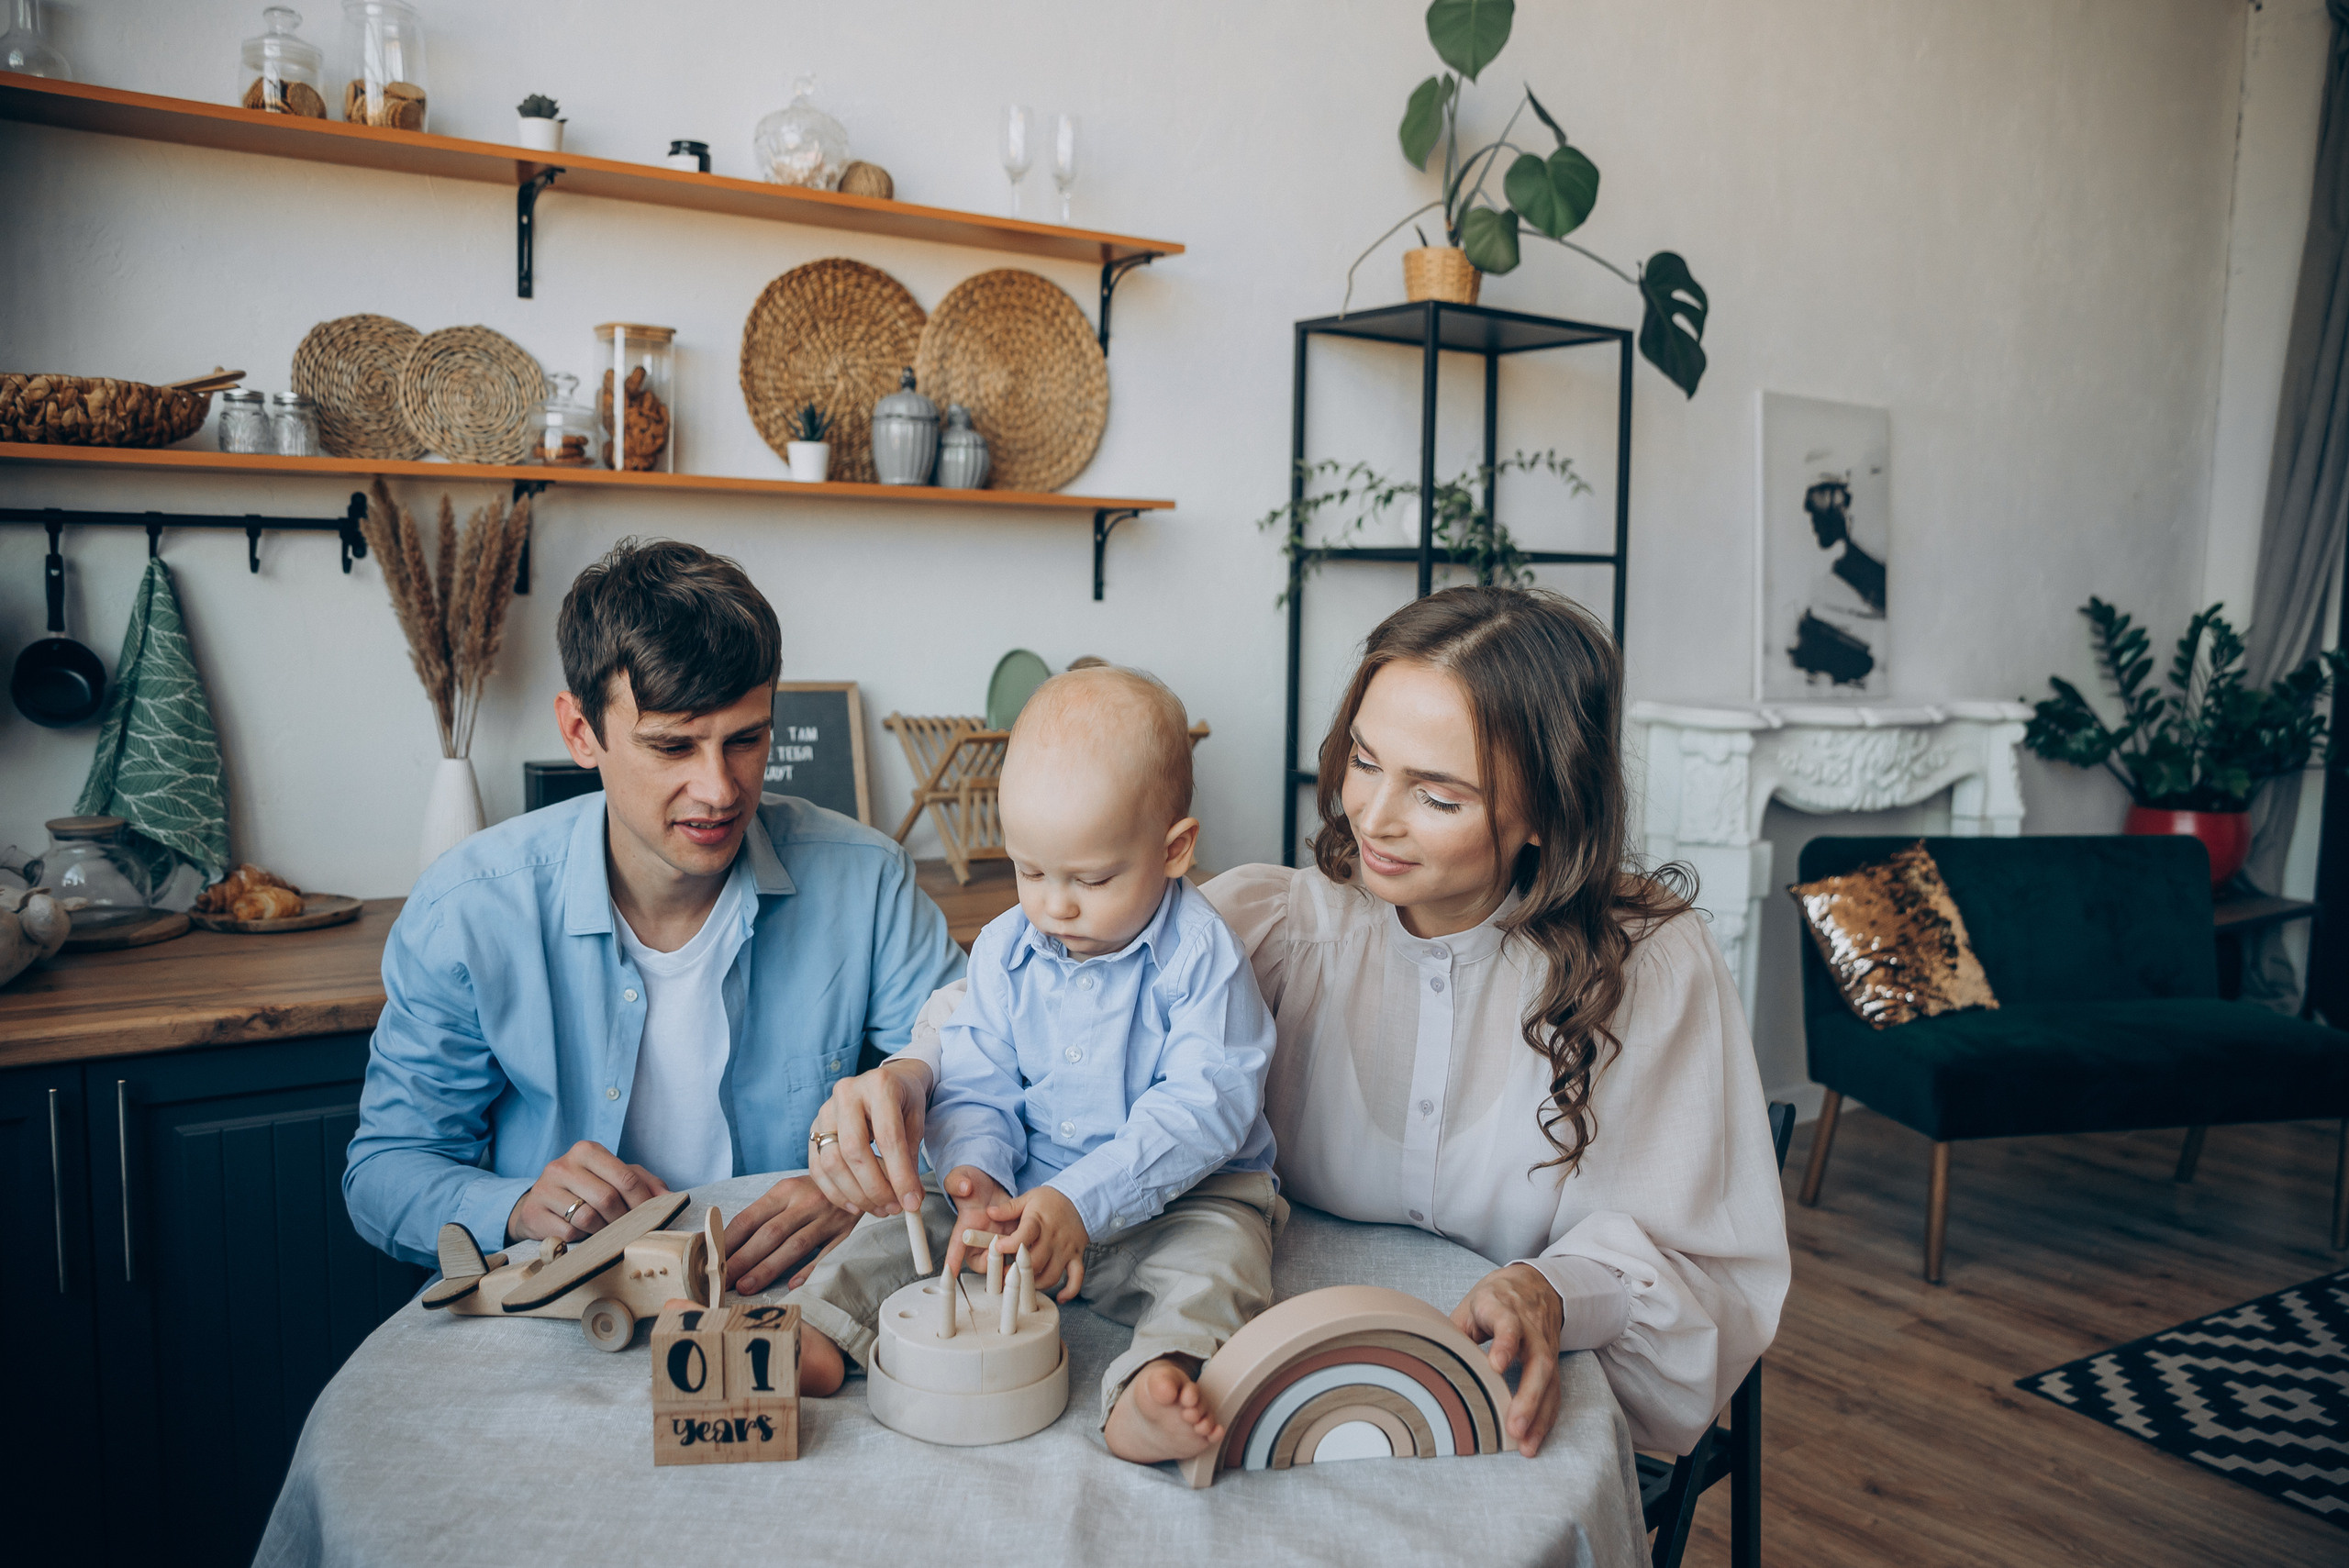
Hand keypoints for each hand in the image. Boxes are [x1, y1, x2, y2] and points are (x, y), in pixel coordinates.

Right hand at [507, 1140, 668, 1245]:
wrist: (540, 1203)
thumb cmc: (585, 1188)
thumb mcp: (614, 1177)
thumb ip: (644, 1182)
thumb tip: (669, 1198)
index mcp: (588, 1150)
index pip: (626, 1178)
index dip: (644, 1203)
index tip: (652, 1217)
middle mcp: (563, 1165)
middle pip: (608, 1199)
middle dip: (623, 1219)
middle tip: (627, 1227)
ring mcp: (545, 1188)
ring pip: (588, 1218)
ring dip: (602, 1230)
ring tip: (602, 1228)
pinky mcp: (534, 1212)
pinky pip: (569, 1233)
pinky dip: (581, 1238)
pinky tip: (580, 1232)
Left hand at [721, 1174, 861, 1293]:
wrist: (859, 1177)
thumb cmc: (814, 1191)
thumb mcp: (788, 1192)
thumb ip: (765, 1214)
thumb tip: (729, 1245)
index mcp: (785, 1190)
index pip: (750, 1217)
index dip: (729, 1241)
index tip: (712, 1261)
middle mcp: (805, 1202)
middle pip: (769, 1233)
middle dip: (742, 1260)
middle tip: (723, 1281)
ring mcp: (828, 1217)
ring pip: (794, 1246)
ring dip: (768, 1268)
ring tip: (746, 1287)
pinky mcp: (846, 1232)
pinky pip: (827, 1254)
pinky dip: (810, 1270)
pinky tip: (792, 1285)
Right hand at [806, 1057, 932, 1219]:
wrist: (885, 1082)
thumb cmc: (903, 1101)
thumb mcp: (916, 1121)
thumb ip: (910, 1157)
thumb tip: (909, 1199)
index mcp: (879, 1086)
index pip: (888, 1137)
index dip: (900, 1175)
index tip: (912, 1201)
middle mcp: (846, 1094)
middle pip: (853, 1151)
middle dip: (875, 1188)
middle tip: (894, 1208)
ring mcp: (825, 1111)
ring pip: (832, 1163)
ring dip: (856, 1194)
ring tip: (880, 1208)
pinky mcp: (813, 1129)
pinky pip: (817, 1168)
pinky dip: (836, 1193)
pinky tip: (856, 1205)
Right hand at [938, 1166, 1013, 1282]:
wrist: (991, 1182)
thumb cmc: (972, 1183)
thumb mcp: (961, 1178)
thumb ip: (958, 1182)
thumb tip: (964, 1187)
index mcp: (965, 1229)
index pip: (956, 1247)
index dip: (953, 1260)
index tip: (949, 1272)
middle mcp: (981, 1241)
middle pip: (982, 1264)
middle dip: (990, 1263)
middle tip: (997, 1249)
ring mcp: (999, 1241)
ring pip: (1002, 1263)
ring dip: (1008, 1261)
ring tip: (1016, 1248)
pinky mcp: (1014, 1238)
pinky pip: (1018, 1254)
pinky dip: (1024, 1254)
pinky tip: (1029, 1246)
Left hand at [983, 1183, 1088, 1302]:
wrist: (1078, 1199)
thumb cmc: (1049, 1201)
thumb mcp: (1028, 1198)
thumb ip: (1008, 1208)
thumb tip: (989, 1212)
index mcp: (1040, 1221)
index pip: (1025, 1235)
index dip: (1010, 1245)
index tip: (998, 1250)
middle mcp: (1054, 1237)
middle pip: (1036, 1261)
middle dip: (1017, 1272)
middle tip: (1003, 1276)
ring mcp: (1066, 1249)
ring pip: (1052, 1274)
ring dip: (1035, 1284)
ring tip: (1022, 1285)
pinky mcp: (1077, 1256)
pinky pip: (1077, 1277)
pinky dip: (1070, 1290)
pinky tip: (1061, 1298)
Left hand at [1451, 1262, 1565, 1456]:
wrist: (1533, 1284)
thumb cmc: (1494, 1299)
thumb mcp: (1469, 1306)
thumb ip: (1454, 1332)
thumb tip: (1430, 1363)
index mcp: (1503, 1307)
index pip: (1508, 1323)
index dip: (1505, 1342)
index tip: (1496, 1365)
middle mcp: (1531, 1327)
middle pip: (1538, 1360)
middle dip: (1528, 1396)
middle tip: (1514, 1426)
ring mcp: (1545, 1345)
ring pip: (1550, 1380)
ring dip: (1539, 1415)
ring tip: (1525, 1445)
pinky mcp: (1553, 1361)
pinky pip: (1554, 1390)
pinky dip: (1545, 1418)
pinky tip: (1534, 1440)